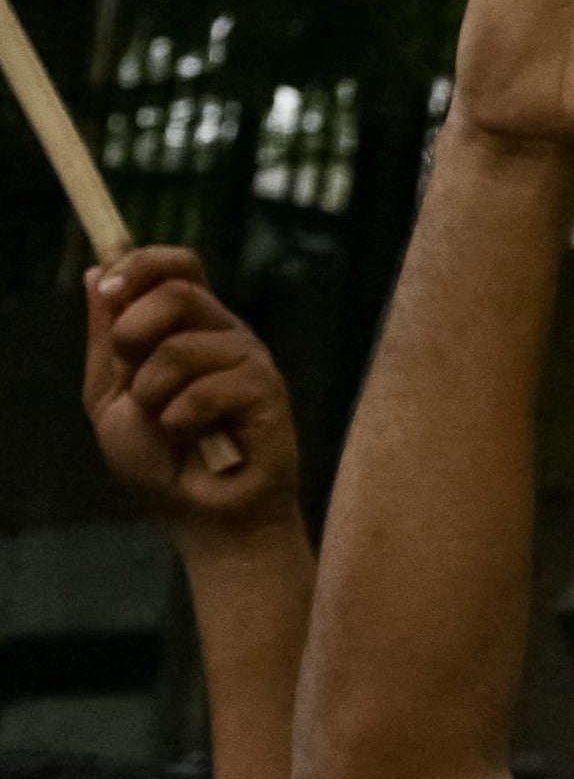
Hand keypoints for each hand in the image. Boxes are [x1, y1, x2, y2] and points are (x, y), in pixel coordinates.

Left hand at [84, 248, 295, 533]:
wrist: (200, 514)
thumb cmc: (160, 460)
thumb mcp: (112, 395)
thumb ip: (106, 339)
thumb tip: (99, 273)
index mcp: (189, 327)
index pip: (177, 265)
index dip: (142, 264)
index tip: (111, 290)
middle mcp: (225, 334)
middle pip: (179, 290)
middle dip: (134, 333)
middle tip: (134, 381)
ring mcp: (251, 361)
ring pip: (182, 348)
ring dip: (153, 395)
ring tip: (169, 427)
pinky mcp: (269, 393)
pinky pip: (208, 390)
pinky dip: (181, 422)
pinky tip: (195, 441)